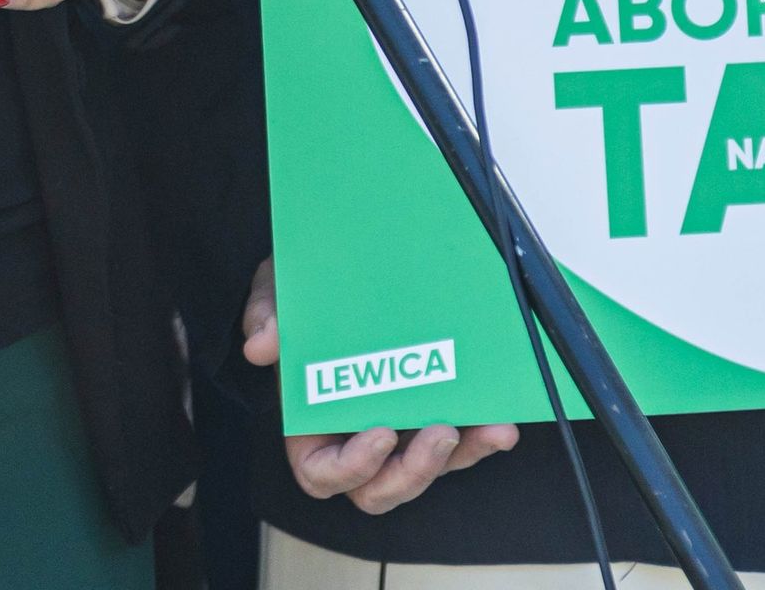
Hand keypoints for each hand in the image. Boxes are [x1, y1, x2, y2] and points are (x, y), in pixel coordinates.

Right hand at [242, 258, 516, 510]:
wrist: (339, 276)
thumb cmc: (301, 297)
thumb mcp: (275, 294)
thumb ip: (266, 315)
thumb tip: (262, 345)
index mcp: (309, 427)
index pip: (323, 475)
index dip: (351, 467)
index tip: (380, 434)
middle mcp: (354, 439)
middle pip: (382, 488)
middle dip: (414, 470)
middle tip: (440, 432)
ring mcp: (398, 433)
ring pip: (427, 470)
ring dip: (461, 457)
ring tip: (490, 429)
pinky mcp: (431, 416)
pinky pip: (458, 444)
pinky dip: (481, 438)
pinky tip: (503, 419)